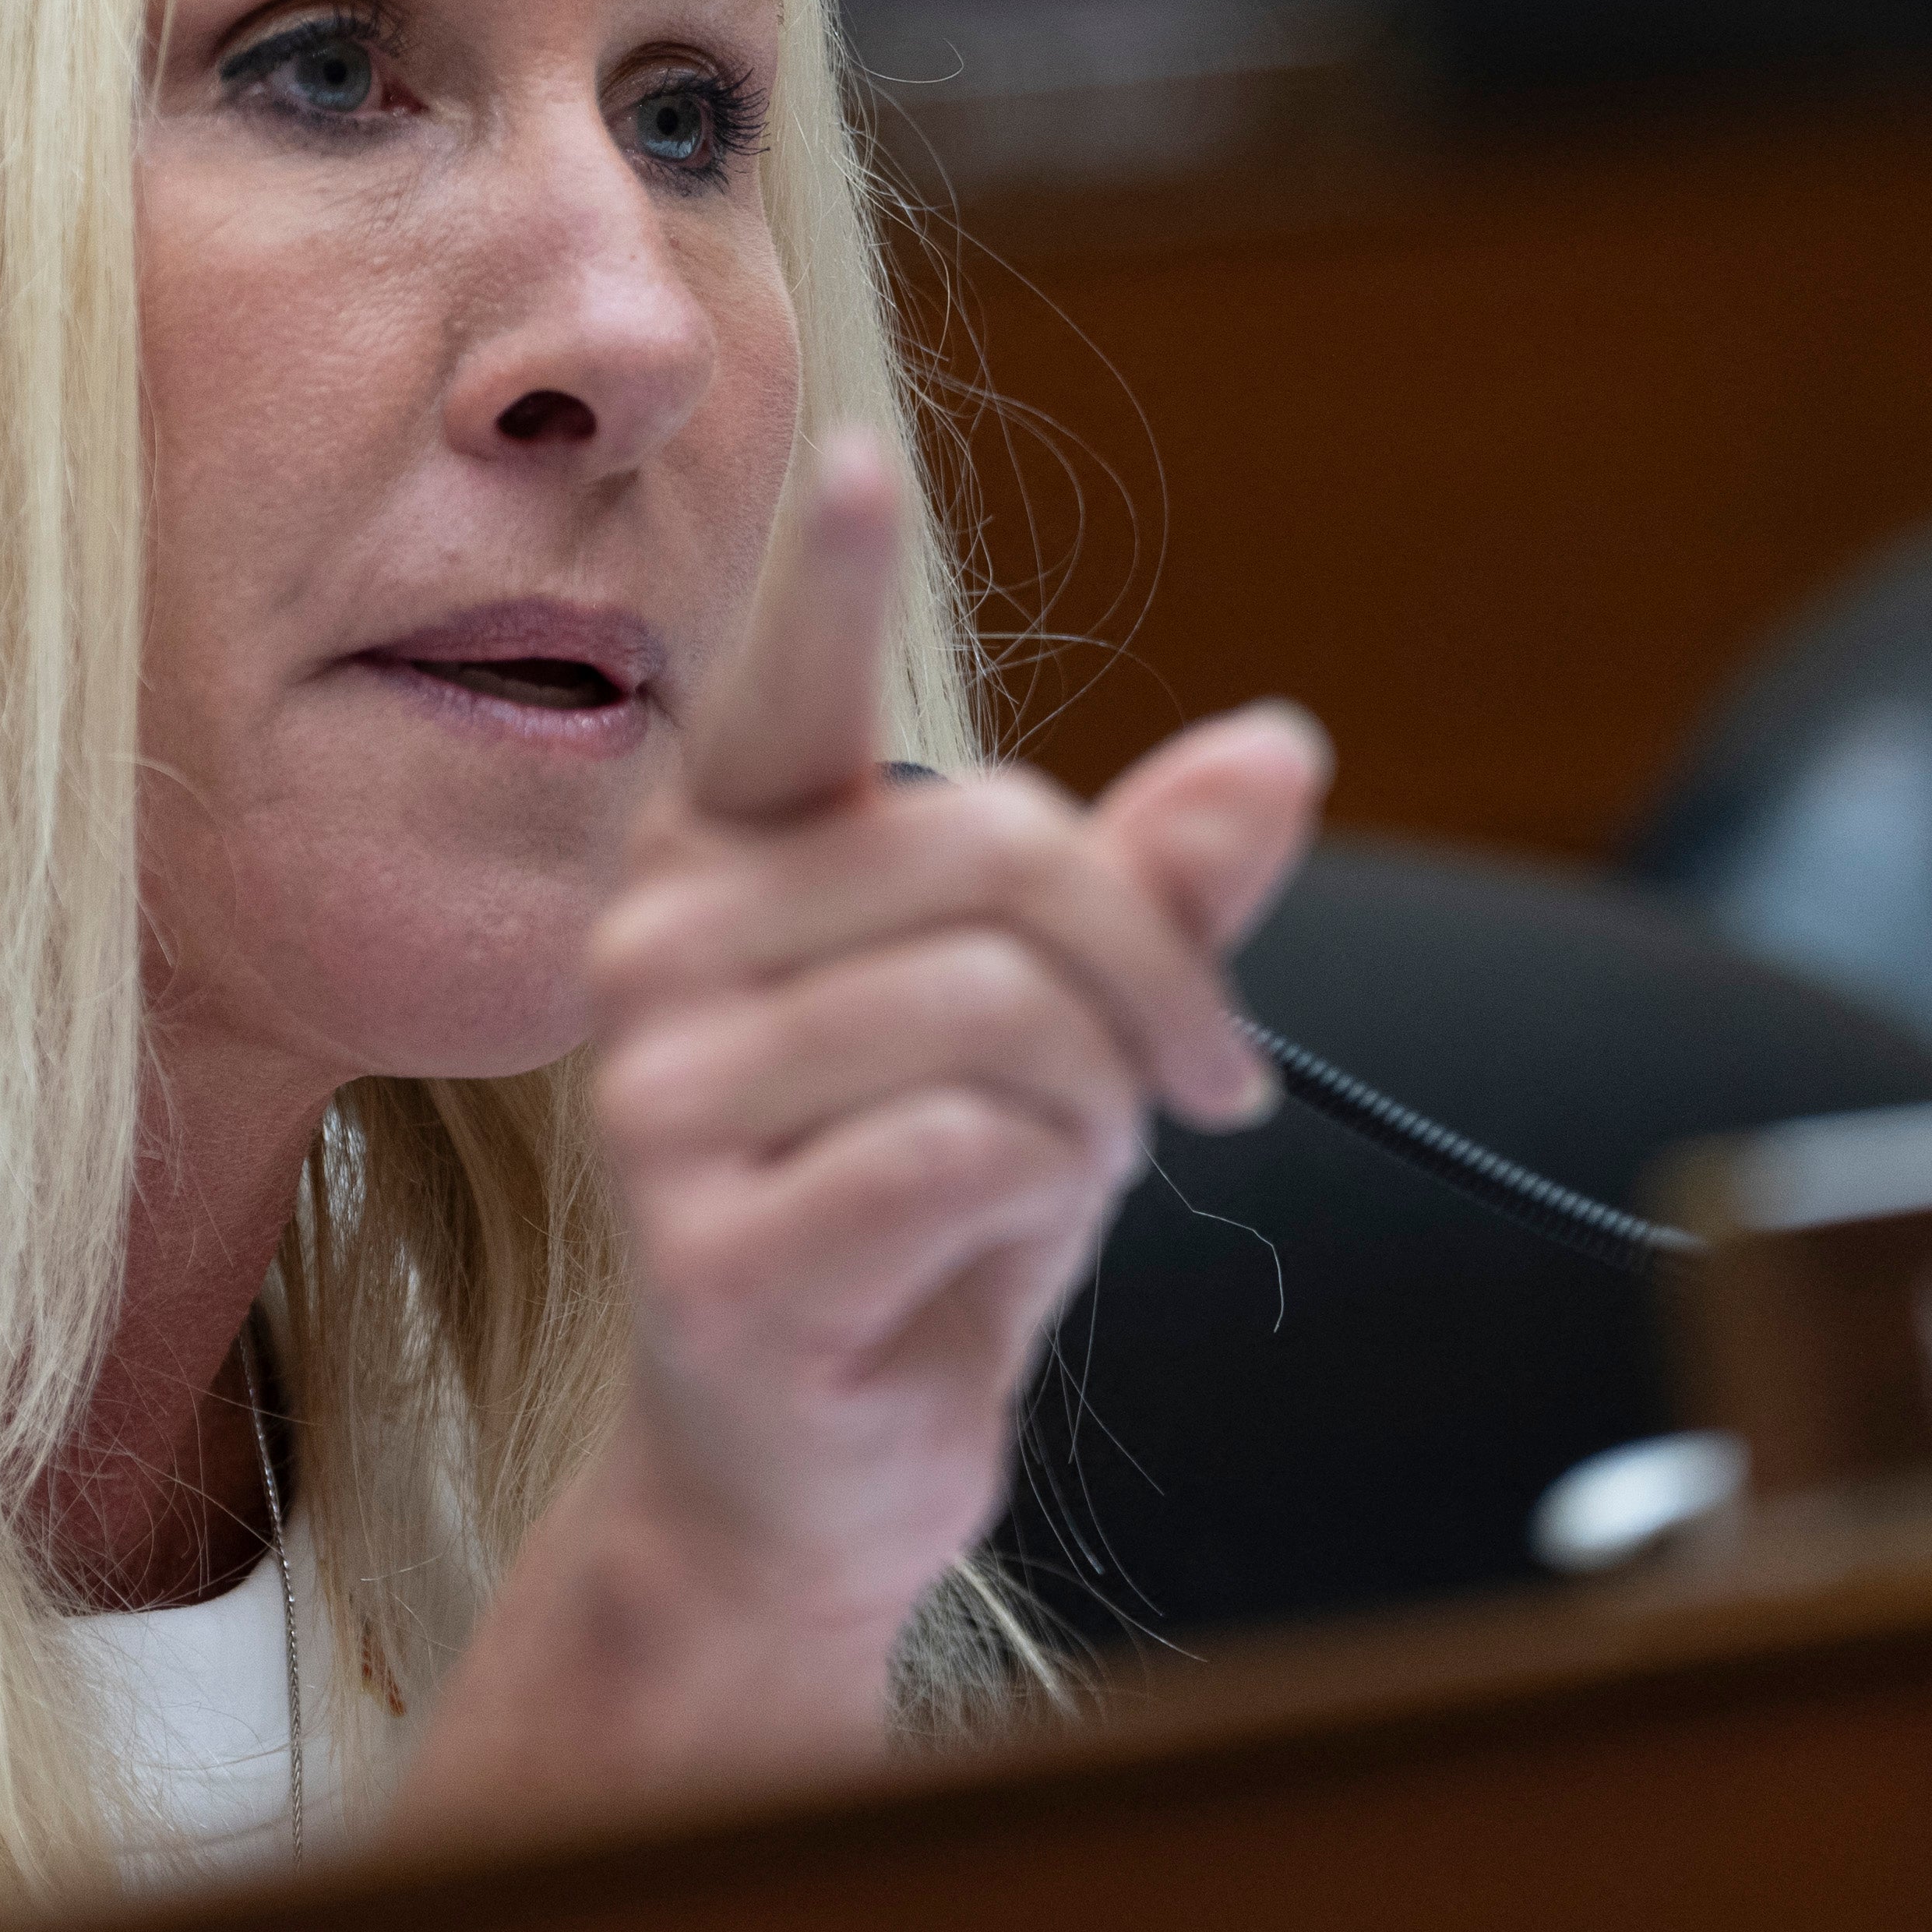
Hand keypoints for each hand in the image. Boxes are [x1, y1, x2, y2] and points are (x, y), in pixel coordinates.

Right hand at [398, 430, 1327, 1822]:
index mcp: (727, 864)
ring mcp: (656, 1103)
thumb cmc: (926, 1216)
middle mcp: (653, 950)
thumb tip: (1278, 753)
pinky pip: (970, 1150)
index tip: (858, 457)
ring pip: (1002, 1010)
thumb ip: (1152, 888)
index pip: (779, 692)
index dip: (826, 575)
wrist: (805, 1474)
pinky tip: (983, 1249)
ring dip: (1098, 1107)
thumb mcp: (1063, 1032)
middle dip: (1151, 974)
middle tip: (1200, 1081)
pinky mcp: (705, 1250)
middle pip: (999, 853)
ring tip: (1059, 1176)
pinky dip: (1042, 1201)